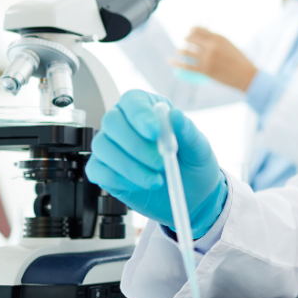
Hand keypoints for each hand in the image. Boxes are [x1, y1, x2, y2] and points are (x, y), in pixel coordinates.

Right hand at [85, 90, 227, 238]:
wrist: (192, 196)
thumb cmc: (194, 165)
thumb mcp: (199, 148)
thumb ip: (187, 131)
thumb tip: (175, 114)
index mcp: (149, 109)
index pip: (133, 101)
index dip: (140, 115)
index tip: (155, 133)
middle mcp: (125, 124)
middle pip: (112, 122)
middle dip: (136, 145)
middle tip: (160, 163)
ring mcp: (112, 147)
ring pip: (103, 147)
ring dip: (130, 167)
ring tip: (156, 180)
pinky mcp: (105, 170)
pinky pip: (98, 170)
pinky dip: (119, 179)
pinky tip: (140, 185)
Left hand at [171, 27, 257, 91]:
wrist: (246, 76)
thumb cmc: (240, 61)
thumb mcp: (230, 46)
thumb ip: (217, 41)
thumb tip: (204, 37)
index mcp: (219, 37)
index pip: (200, 29)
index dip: (192, 29)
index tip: (190, 32)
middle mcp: (212, 46)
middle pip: (191, 39)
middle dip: (185, 38)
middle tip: (184, 41)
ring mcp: (208, 58)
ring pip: (187, 52)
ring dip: (180, 50)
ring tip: (178, 50)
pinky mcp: (205, 70)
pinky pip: (187, 66)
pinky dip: (177, 64)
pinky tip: (171, 61)